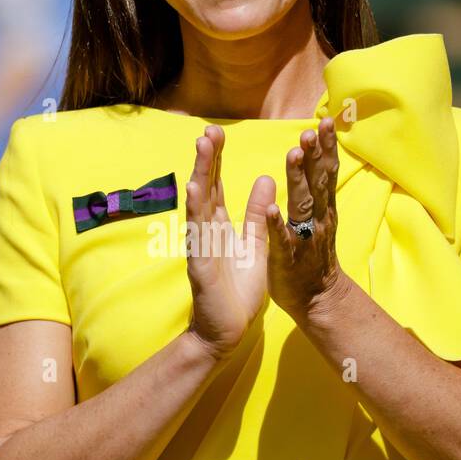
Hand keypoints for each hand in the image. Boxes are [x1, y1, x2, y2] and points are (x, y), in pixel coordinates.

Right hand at [184, 125, 272, 360]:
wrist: (228, 329)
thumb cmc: (239, 290)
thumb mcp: (256, 245)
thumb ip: (259, 214)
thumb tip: (266, 179)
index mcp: (220, 226)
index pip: (217, 186)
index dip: (217, 160)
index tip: (217, 133)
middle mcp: (206, 230)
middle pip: (205, 187)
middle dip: (207, 158)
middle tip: (208, 130)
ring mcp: (200, 245)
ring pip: (199, 203)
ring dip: (200, 174)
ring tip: (203, 147)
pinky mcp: (200, 262)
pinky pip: (198, 233)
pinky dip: (196, 210)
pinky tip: (194, 189)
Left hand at [266, 117, 351, 318]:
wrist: (318, 300)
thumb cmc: (312, 255)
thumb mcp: (318, 217)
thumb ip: (315, 188)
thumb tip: (316, 156)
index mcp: (321, 209)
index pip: (325, 172)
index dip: (326, 148)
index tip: (325, 121)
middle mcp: (317, 220)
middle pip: (318, 182)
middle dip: (315, 154)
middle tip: (312, 129)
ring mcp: (303, 239)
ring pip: (302, 205)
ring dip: (298, 179)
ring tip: (293, 154)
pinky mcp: (287, 259)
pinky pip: (282, 239)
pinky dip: (278, 225)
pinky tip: (273, 209)